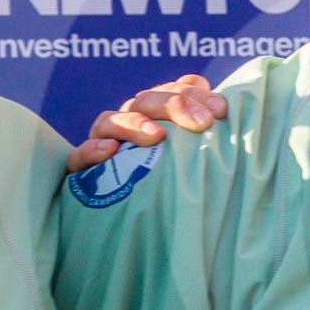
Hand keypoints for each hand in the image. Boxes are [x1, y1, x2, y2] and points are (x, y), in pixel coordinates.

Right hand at [64, 74, 229, 173]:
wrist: (133, 218)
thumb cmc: (172, 183)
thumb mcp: (194, 159)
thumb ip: (208, 136)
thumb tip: (230, 114)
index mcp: (158, 113)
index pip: (175, 90)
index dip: (196, 93)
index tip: (221, 109)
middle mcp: (130, 121)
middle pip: (147, 100)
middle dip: (175, 105)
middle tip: (202, 122)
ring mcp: (103, 142)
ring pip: (110, 120)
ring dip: (134, 124)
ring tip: (156, 136)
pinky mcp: (82, 169)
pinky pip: (79, 156)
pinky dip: (92, 150)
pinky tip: (109, 150)